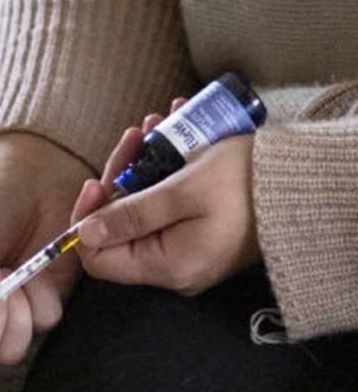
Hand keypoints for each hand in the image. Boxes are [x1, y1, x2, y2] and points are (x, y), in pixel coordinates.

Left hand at [72, 105, 260, 295]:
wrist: (307, 180)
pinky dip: (163, 169)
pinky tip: (170, 131)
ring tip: (154, 125)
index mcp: (166, 266)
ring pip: (143, 208)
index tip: (96, 181)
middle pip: (119, 227)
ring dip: (141, 164)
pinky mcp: (201, 231)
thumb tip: (83, 232)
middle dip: (120, 177)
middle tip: (132, 137)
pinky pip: (167, 204)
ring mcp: (188, 249)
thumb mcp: (181, 192)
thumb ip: (130, 214)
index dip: (88, 219)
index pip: (99, 257)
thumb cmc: (244, 184)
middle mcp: (174, 266)